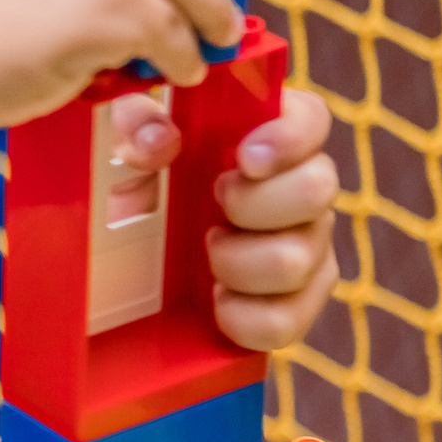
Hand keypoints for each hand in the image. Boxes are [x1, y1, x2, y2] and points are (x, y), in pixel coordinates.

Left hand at [106, 86, 340, 348]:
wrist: (120, 263)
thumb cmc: (134, 185)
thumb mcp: (122, 144)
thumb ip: (135, 127)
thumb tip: (160, 142)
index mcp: (265, 140)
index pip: (311, 119)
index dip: (291, 136)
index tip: (245, 159)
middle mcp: (300, 191)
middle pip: (321, 188)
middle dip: (257, 204)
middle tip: (212, 205)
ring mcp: (304, 249)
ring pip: (302, 259)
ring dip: (241, 262)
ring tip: (208, 257)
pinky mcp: (292, 305)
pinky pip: (289, 321)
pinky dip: (248, 317)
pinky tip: (218, 301)